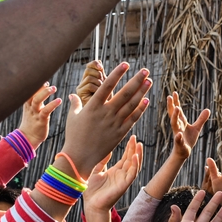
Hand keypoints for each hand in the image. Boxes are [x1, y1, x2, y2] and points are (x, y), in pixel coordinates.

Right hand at [19, 83, 62, 147]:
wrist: (28, 138)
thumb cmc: (33, 123)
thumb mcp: (33, 110)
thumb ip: (37, 100)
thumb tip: (45, 89)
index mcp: (28, 104)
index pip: (29, 91)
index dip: (35, 84)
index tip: (42, 78)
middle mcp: (30, 107)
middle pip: (32, 93)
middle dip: (39, 87)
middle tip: (48, 82)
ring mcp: (35, 114)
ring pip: (37, 100)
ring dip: (45, 93)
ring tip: (54, 88)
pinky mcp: (40, 120)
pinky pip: (45, 111)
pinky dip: (52, 104)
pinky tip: (59, 100)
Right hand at [58, 63, 150, 178]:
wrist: (80, 157)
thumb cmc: (74, 136)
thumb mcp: (73, 117)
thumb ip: (76, 104)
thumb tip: (73, 94)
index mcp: (93, 106)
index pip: (107, 86)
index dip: (117, 74)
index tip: (126, 64)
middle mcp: (106, 113)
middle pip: (124, 93)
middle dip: (136, 80)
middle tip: (145, 70)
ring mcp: (114, 123)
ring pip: (131, 104)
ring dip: (142, 91)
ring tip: (149, 81)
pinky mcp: (120, 133)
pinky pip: (133, 118)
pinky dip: (140, 109)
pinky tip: (146, 100)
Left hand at [83, 136, 143, 213]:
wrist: (91, 204)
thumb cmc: (91, 191)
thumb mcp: (95, 171)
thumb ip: (102, 162)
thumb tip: (108, 151)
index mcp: (115, 172)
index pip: (125, 157)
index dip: (129, 148)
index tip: (131, 137)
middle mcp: (121, 175)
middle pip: (131, 159)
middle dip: (134, 148)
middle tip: (134, 137)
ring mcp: (123, 180)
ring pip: (134, 166)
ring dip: (137, 155)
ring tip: (139, 145)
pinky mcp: (123, 185)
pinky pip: (132, 174)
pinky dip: (134, 165)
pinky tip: (135, 157)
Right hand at [167, 91, 209, 159]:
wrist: (184, 152)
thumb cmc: (188, 139)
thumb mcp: (196, 128)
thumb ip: (201, 119)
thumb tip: (208, 109)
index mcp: (181, 122)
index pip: (177, 110)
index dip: (176, 102)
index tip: (174, 93)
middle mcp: (178, 127)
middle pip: (173, 115)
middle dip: (171, 106)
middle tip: (169, 96)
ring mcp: (178, 134)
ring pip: (175, 125)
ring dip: (175, 117)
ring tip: (177, 108)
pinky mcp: (180, 143)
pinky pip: (178, 139)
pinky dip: (178, 137)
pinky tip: (179, 134)